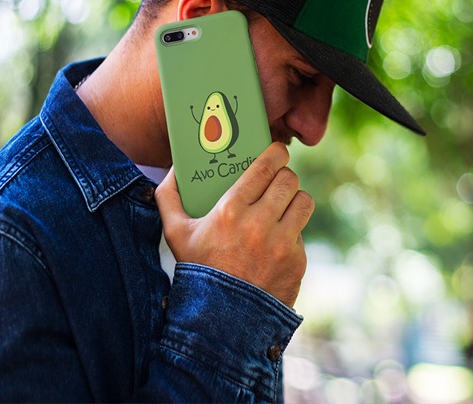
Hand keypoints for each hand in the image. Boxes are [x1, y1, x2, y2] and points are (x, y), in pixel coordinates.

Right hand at [155, 143, 312, 307]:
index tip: (277, 152)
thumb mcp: (175, 234)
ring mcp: (281, 243)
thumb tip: (174, 169)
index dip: (276, 153)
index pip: (266, 167)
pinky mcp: (297, 261)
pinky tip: (277, 240)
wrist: (221, 320)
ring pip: (303, 202)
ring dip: (294, 200)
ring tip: (284, 204)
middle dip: (285, 176)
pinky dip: (292, 233)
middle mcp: (259, 224)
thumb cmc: (197, 270)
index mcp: (231, 210)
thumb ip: (168, 197)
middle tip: (278, 179)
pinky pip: (302, 233)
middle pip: (289, 180)